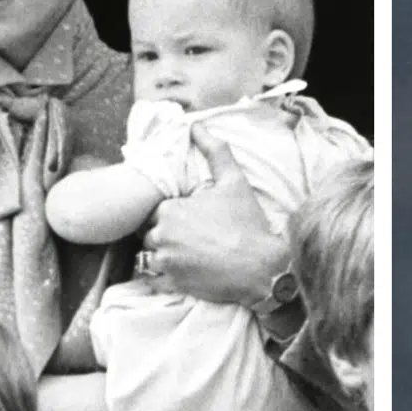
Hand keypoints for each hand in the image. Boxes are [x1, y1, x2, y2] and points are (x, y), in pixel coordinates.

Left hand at [139, 125, 288, 305]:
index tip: (189, 220)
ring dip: (163, 256)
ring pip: (150, 257)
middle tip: (190, 239)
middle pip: (150, 235)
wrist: (261, 267)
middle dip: (164, 236)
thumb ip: (214, 151)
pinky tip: (184, 272)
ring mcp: (166, 262)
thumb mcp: (234, 182)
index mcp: (170, 210)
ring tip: (187, 256)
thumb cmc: (246, 223)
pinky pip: (154, 280)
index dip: (170, 216)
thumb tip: (196, 126)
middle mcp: (161, 236)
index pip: (155, 212)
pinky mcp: (172, 284)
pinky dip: (164, 277)